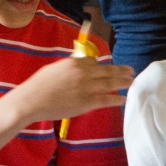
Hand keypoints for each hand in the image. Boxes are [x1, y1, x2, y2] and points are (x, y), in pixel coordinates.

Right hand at [12, 56, 133, 123]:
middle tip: (131, 70)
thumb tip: (80, 67)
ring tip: (132, 82)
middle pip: (107, 70)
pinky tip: (124, 99)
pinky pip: (106, 100)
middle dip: (121, 70)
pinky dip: (117, 99)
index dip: (101, 66)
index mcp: (75, 63)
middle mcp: (84, 73)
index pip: (94, 62)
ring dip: (123, 82)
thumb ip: (70, 67)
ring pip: (110, 84)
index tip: (108, 69)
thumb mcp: (55, 68)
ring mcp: (87, 88)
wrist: (32, 100)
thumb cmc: (39, 85)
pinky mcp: (87, 103)